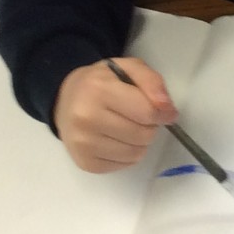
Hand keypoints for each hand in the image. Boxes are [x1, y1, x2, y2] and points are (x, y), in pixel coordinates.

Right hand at [54, 58, 176, 172]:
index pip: (147, 112)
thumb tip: (168, 110)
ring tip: (128, 127)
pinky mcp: (85, 162)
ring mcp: (83, 143)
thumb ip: (152, 82)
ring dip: (140, 142)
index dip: (163, 113)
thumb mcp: (128, 68)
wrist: (65, 101)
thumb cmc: (101, 83)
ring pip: (136, 153)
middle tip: (138, 116)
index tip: (163, 111)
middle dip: (149, 126)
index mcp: (98, 89)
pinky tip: (116, 140)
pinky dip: (128, 155)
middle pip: (143, 135)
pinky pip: (124, 165)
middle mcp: (86, 118)